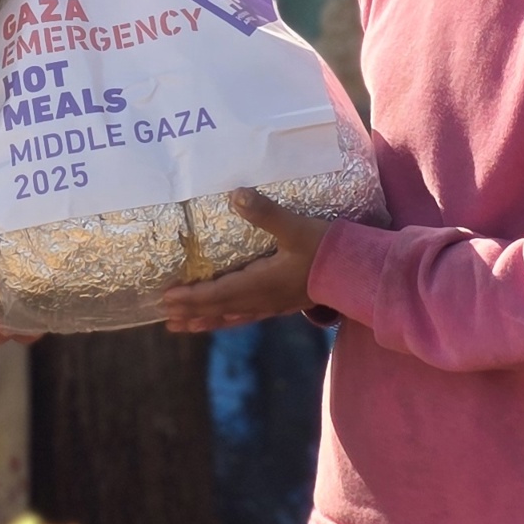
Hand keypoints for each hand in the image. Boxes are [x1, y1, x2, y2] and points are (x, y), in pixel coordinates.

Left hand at [160, 189, 330, 331]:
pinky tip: (226, 320)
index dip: (191, 297)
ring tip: (184, 327)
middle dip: (191, 312)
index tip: (166, 298)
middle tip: (165, 316)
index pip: (217, 294)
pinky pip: (247, 316)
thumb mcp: (296, 227)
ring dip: (206, 321)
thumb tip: (236, 195)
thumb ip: (266, 212)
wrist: (357, 271)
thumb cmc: (327, 248)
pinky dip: (229, 320)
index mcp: (260, 283)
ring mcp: (273, 304)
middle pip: (219, 309)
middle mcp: (262, 299)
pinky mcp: (282, 304)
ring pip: (232, 317)